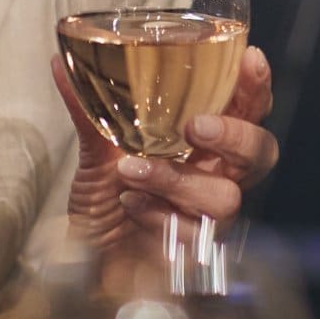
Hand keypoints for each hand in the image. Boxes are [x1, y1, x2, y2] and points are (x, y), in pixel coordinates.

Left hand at [58, 47, 276, 250]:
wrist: (83, 259)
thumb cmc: (104, 201)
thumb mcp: (96, 149)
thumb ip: (88, 108)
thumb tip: (59, 63)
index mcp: (206, 144)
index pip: (247, 110)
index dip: (256, 86)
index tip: (250, 59)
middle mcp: (216, 177)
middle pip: (260, 153)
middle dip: (234, 135)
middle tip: (196, 127)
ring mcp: (208, 217)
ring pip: (224, 198)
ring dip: (176, 180)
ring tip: (131, 172)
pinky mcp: (193, 253)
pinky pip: (193, 234)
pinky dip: (157, 215)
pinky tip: (131, 206)